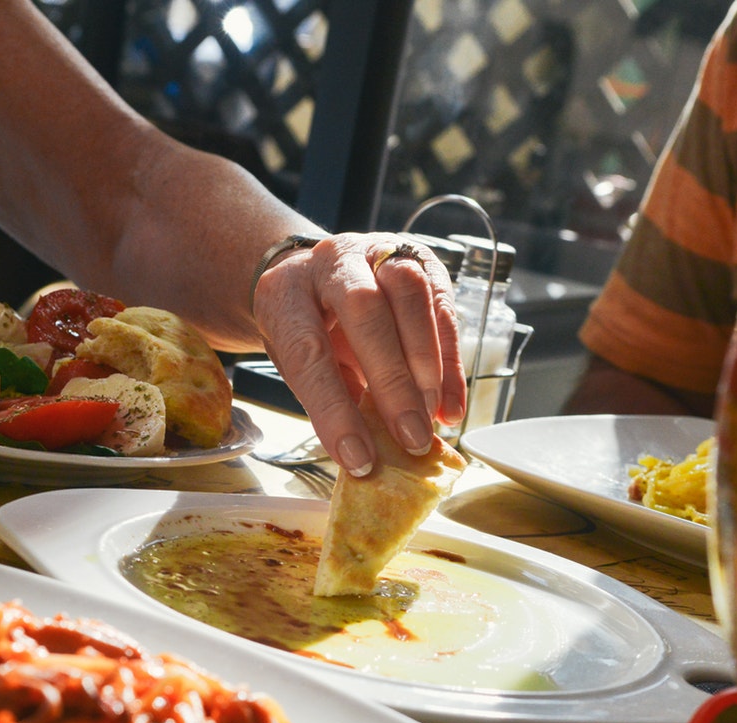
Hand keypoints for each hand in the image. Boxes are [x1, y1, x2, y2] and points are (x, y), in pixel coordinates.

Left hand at [252, 232, 464, 474]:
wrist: (314, 276)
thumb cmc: (304, 327)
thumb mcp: (298, 363)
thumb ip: (330, 395)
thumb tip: (369, 447)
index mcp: (286, 292)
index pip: (308, 351)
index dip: (334, 409)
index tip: (358, 457)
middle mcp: (332, 260)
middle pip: (366, 312)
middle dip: (392, 381)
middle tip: (410, 437)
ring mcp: (378, 251)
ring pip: (411, 296)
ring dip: (428, 366)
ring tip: (431, 419)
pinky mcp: (420, 261)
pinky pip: (443, 308)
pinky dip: (450, 363)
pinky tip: (450, 406)